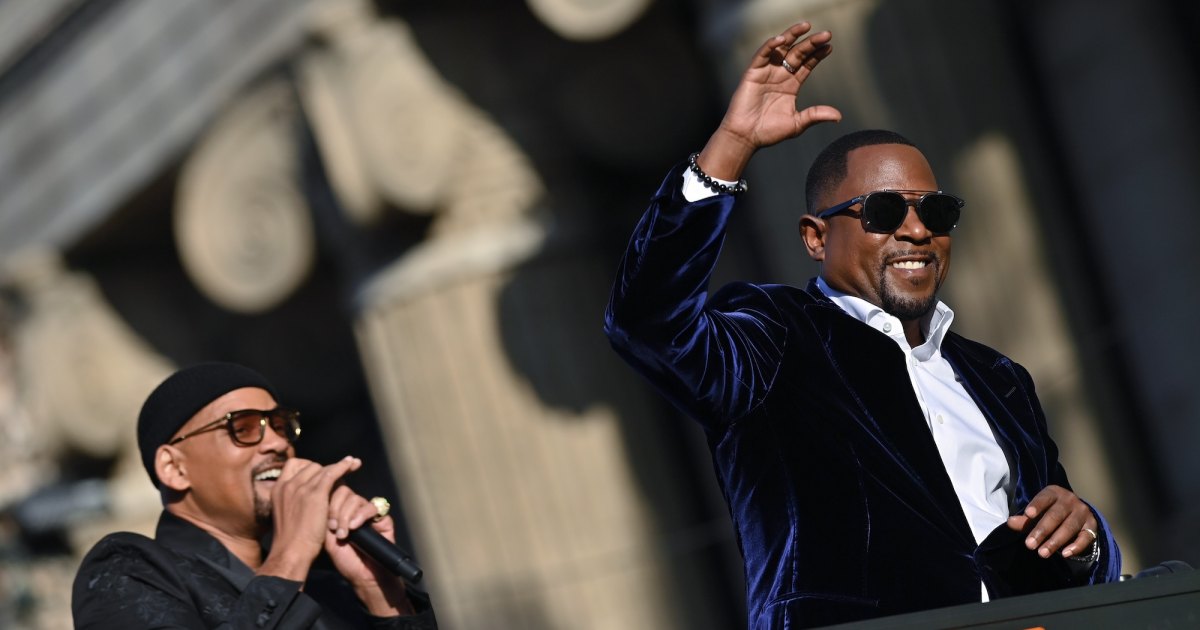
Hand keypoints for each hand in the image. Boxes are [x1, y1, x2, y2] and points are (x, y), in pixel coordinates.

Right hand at [258, 456, 360, 580]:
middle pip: (310, 466)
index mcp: (278, 489)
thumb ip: (294, 501)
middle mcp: (288, 484)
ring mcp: (300, 488)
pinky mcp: (315, 494)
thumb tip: (308, 497)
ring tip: (351, 464)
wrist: (291, 551)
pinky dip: (343, 466)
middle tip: (339, 470)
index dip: (309, 466)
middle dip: (325, 468)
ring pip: (322, 468)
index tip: (319, 470)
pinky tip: (352, 464)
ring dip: (338, 466)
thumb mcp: (287, 514)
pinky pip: (331, 473)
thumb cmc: (291, 540)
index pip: (294, 466)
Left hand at [325, 486, 412, 615]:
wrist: (364, 576)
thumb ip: (327, 520)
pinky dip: (361, 514)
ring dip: (347, 514)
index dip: (329, 503)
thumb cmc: (346, 560)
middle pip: (345, 492)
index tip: (327, 523)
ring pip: (357, 499)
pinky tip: (355, 526)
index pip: (334, 493)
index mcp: (341, 512)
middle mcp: (355, 510)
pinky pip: (373, 507)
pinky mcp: (383, 518)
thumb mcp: (329, 539)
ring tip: (344, 532)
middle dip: (336, 509)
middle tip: (334, 527)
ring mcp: (369, 513)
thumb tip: (323, 501)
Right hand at [698, 21, 841, 179]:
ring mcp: (766, 72)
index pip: (807, 64)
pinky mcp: (752, 73)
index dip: (818, 54)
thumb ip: (815, 115)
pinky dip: (770, 45)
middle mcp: (780, 75)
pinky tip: (781, 39)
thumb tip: (838, 116)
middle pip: (798, 53)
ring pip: (781, 48)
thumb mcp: (797, 124)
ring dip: (792, 35)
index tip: (830, 46)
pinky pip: (762, 55)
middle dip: (812, 43)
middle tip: (827, 34)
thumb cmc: (768, 132)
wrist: (746, 137)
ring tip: (806, 26)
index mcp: (791, 85)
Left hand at [1006, 485, 1098, 558]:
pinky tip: (1065, 554)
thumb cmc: (1049, 512)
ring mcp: (1082, 512)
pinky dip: (1076, 546)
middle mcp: (1070, 500)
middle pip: (1055, 515)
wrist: (1075, 513)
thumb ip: (1024, 519)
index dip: (1036, 505)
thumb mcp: (1036, 513)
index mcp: (1054, 493)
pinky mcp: (1092, 526)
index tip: (1028, 514)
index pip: (1044, 498)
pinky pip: (1085, 537)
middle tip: (1030, 545)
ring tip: (1042, 553)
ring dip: (1055, 541)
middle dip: (1042, 531)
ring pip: (1069, 527)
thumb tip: (1010, 522)